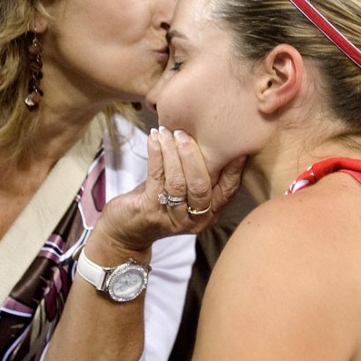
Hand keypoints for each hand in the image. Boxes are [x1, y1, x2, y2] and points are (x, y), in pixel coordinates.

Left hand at [95, 127, 245, 253]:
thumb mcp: (185, 188)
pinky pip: (156, 178)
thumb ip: (199, 171)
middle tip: (184, 133)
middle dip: (192, 155)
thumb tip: (209, 134)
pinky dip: (156, 155)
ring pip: (177, 182)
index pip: (228, 190)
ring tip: (166, 132)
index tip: (234, 144)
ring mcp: (174, 218)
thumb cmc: (160, 200)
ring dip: (171, 152)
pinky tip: (154, 139)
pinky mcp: (151, 212)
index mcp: (211, 212)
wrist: (127, 228)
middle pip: (200, 185)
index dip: (233, 168)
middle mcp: (196, 219)